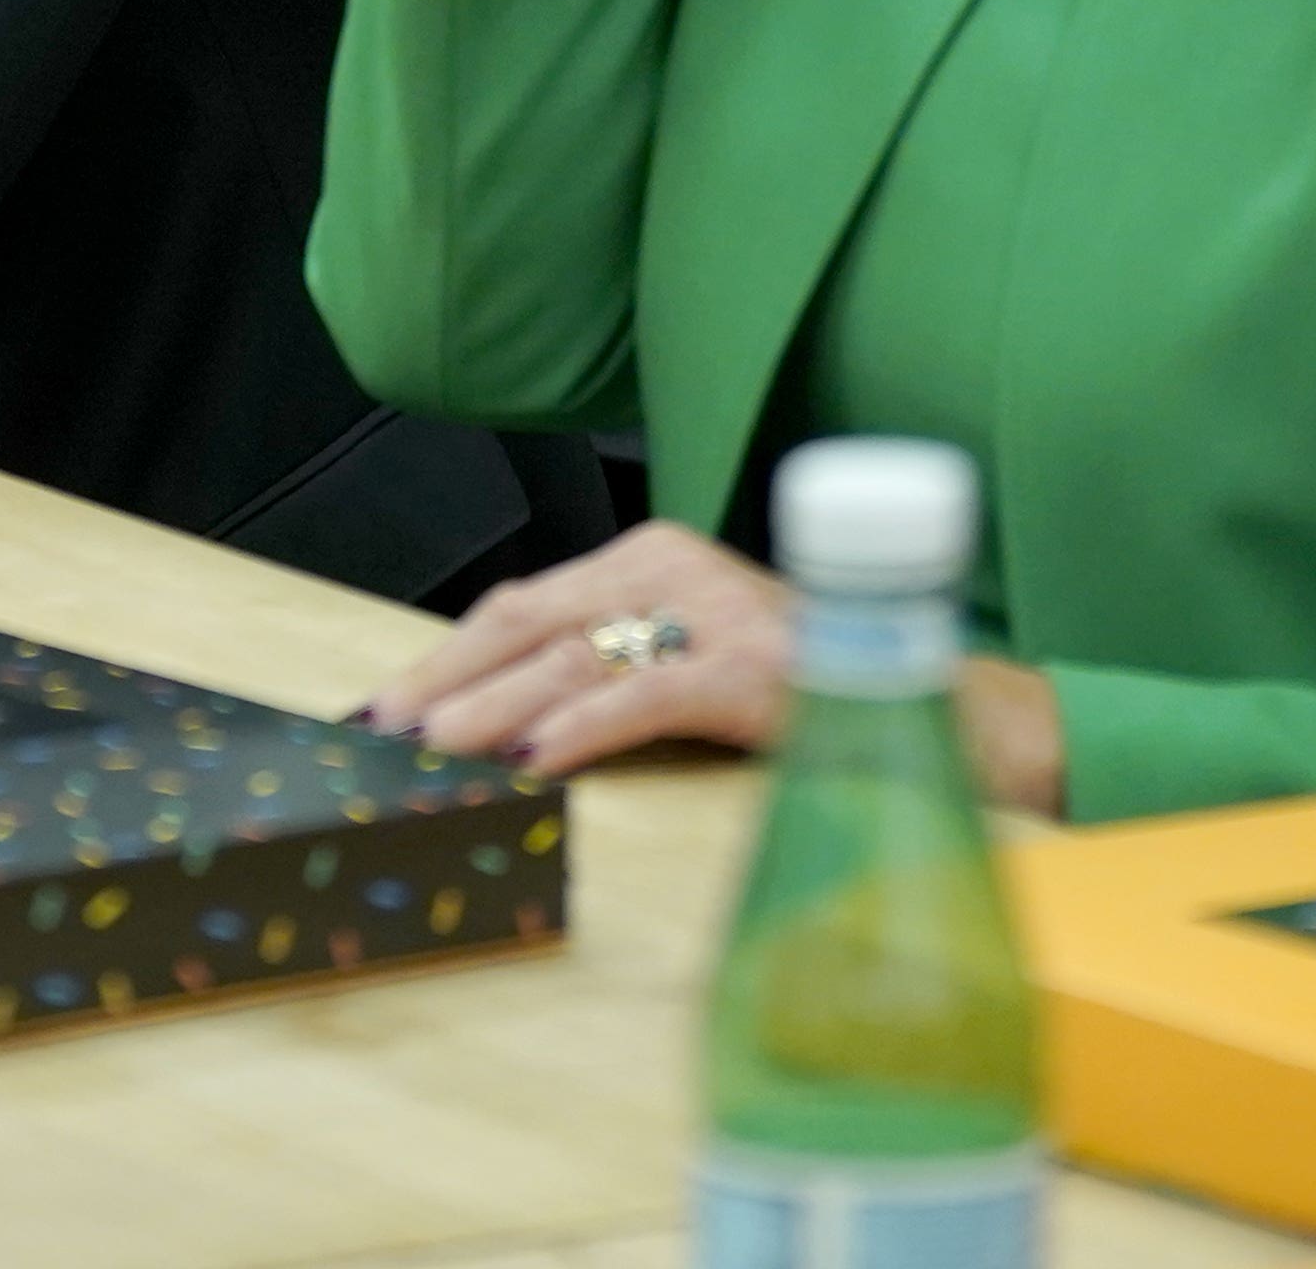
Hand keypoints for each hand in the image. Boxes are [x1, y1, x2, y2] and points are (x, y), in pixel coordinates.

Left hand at [371, 521, 806, 773]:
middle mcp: (672, 571)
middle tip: (383, 732)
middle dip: (445, 682)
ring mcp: (713, 616)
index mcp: (649, 559)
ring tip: (433, 747)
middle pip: (528, 624)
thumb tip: (500, 721)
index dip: (445, 657)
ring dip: (490, 708)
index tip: (384, 705)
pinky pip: (647, 696)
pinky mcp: (750, 669)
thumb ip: (610, 668)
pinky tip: (534, 756)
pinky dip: (583, 727)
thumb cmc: (801, 688)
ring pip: (571, 660)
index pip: (521, 605)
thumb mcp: (690, 655)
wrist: (933, 705)